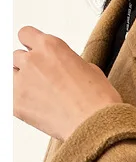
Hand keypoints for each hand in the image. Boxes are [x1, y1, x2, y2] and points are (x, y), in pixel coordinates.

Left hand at [13, 25, 122, 140]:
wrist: (98, 127)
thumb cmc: (100, 103)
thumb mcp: (91, 71)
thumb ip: (69, 63)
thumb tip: (65, 67)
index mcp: (51, 46)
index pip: (26, 34)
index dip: (32, 46)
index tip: (36, 54)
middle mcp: (33, 59)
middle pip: (17, 56)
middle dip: (28, 67)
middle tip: (44, 82)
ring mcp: (22, 81)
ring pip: (11, 75)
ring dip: (22, 83)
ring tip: (41, 97)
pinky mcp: (16, 103)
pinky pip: (8, 97)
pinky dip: (20, 102)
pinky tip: (38, 110)